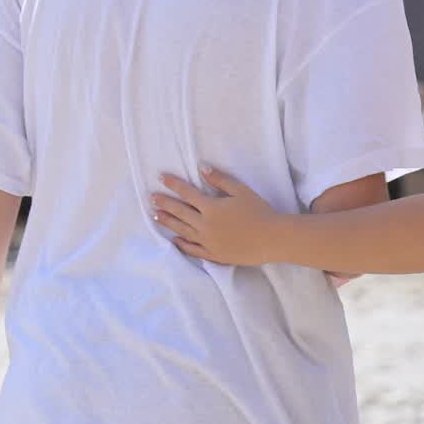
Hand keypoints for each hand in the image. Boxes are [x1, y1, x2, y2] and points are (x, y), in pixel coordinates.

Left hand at [152, 168, 280, 266]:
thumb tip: (201, 168)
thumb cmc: (260, 212)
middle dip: (165, 203)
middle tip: (151, 198)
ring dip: (168, 222)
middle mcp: (205, 225)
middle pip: (180, 212)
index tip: (161, 177)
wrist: (272, 239)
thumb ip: (220, 179)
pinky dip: (182, 244)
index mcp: (211, 207)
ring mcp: (208, 242)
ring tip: (155, 216)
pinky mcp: (214, 254)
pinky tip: (175, 240)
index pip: (187, 193)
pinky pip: (193, 250)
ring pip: (182, 231)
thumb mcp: (241, 191)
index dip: (173, 184)